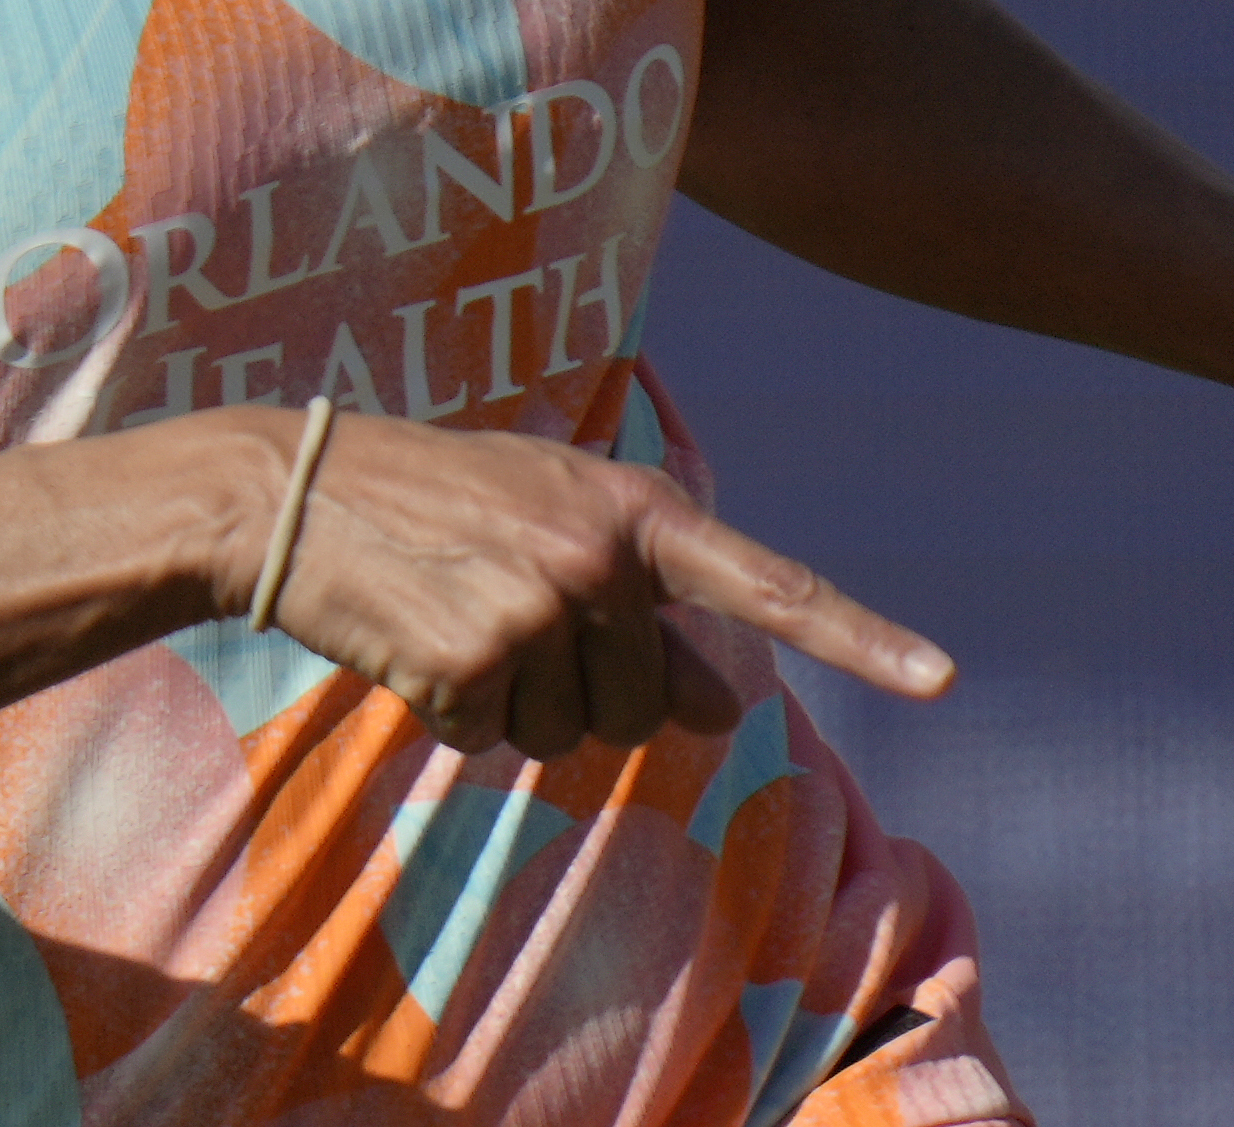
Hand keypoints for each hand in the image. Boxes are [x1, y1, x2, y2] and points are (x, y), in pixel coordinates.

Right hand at [244, 413, 953, 761]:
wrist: (290, 492)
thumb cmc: (431, 498)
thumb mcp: (552, 511)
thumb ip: (645, 596)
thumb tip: (716, 709)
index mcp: (635, 507)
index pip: (769, 583)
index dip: (861, 637)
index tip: (943, 680)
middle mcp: (602, 560)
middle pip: (654, 707)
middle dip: (589, 689)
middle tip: (508, 613)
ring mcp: (539, 613)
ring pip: (575, 735)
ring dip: (518, 703)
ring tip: (457, 615)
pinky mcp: (474, 665)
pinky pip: (495, 741)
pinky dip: (455, 711)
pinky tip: (416, 640)